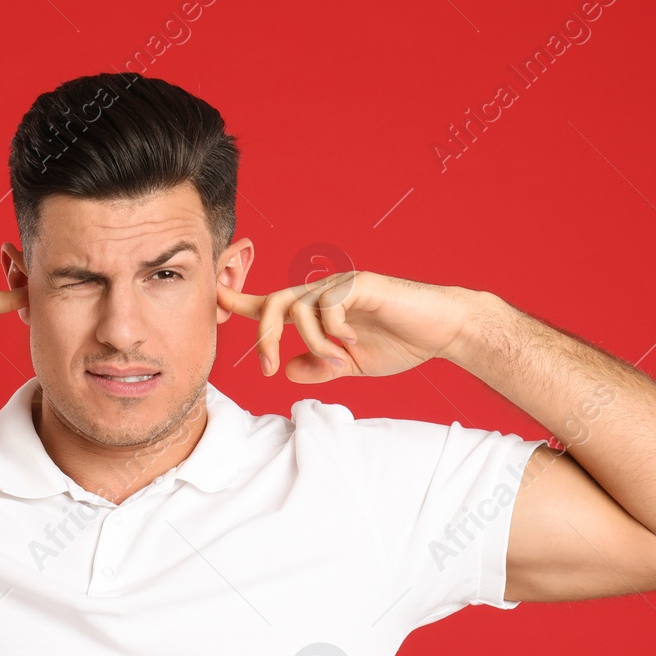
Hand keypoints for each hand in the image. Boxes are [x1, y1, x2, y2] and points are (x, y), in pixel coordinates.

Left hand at [216, 271, 489, 382]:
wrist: (442, 330)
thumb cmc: (399, 342)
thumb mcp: (349, 365)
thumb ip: (317, 367)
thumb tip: (286, 371)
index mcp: (317, 310)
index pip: (271, 305)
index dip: (241, 302)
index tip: (214, 300)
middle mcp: (323, 292)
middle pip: (274, 304)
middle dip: (264, 338)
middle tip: (268, 369)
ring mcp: (341, 286)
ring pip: (300, 308)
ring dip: (312, 343)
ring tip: (337, 362)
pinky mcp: (361, 285)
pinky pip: (329, 305)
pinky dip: (334, 331)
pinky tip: (352, 342)